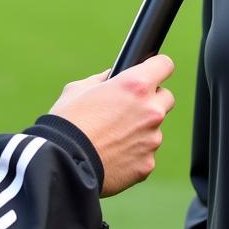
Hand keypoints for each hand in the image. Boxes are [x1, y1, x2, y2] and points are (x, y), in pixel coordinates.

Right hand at [51, 54, 175, 196]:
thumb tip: (112, 78)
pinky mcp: (147, 163)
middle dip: (151, 100)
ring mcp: (152, 139)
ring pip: (154, 129)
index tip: (151, 72)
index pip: (165, 65)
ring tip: (111, 137)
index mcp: (136, 85)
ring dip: (140, 130)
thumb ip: (103, 80)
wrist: (62, 164)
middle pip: (166, 98)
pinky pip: (145, 154)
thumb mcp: (79, 89)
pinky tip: (112, 156)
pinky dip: (133, 154)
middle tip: (127, 108)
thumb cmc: (68, 122)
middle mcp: (151, 110)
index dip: (156, 67)